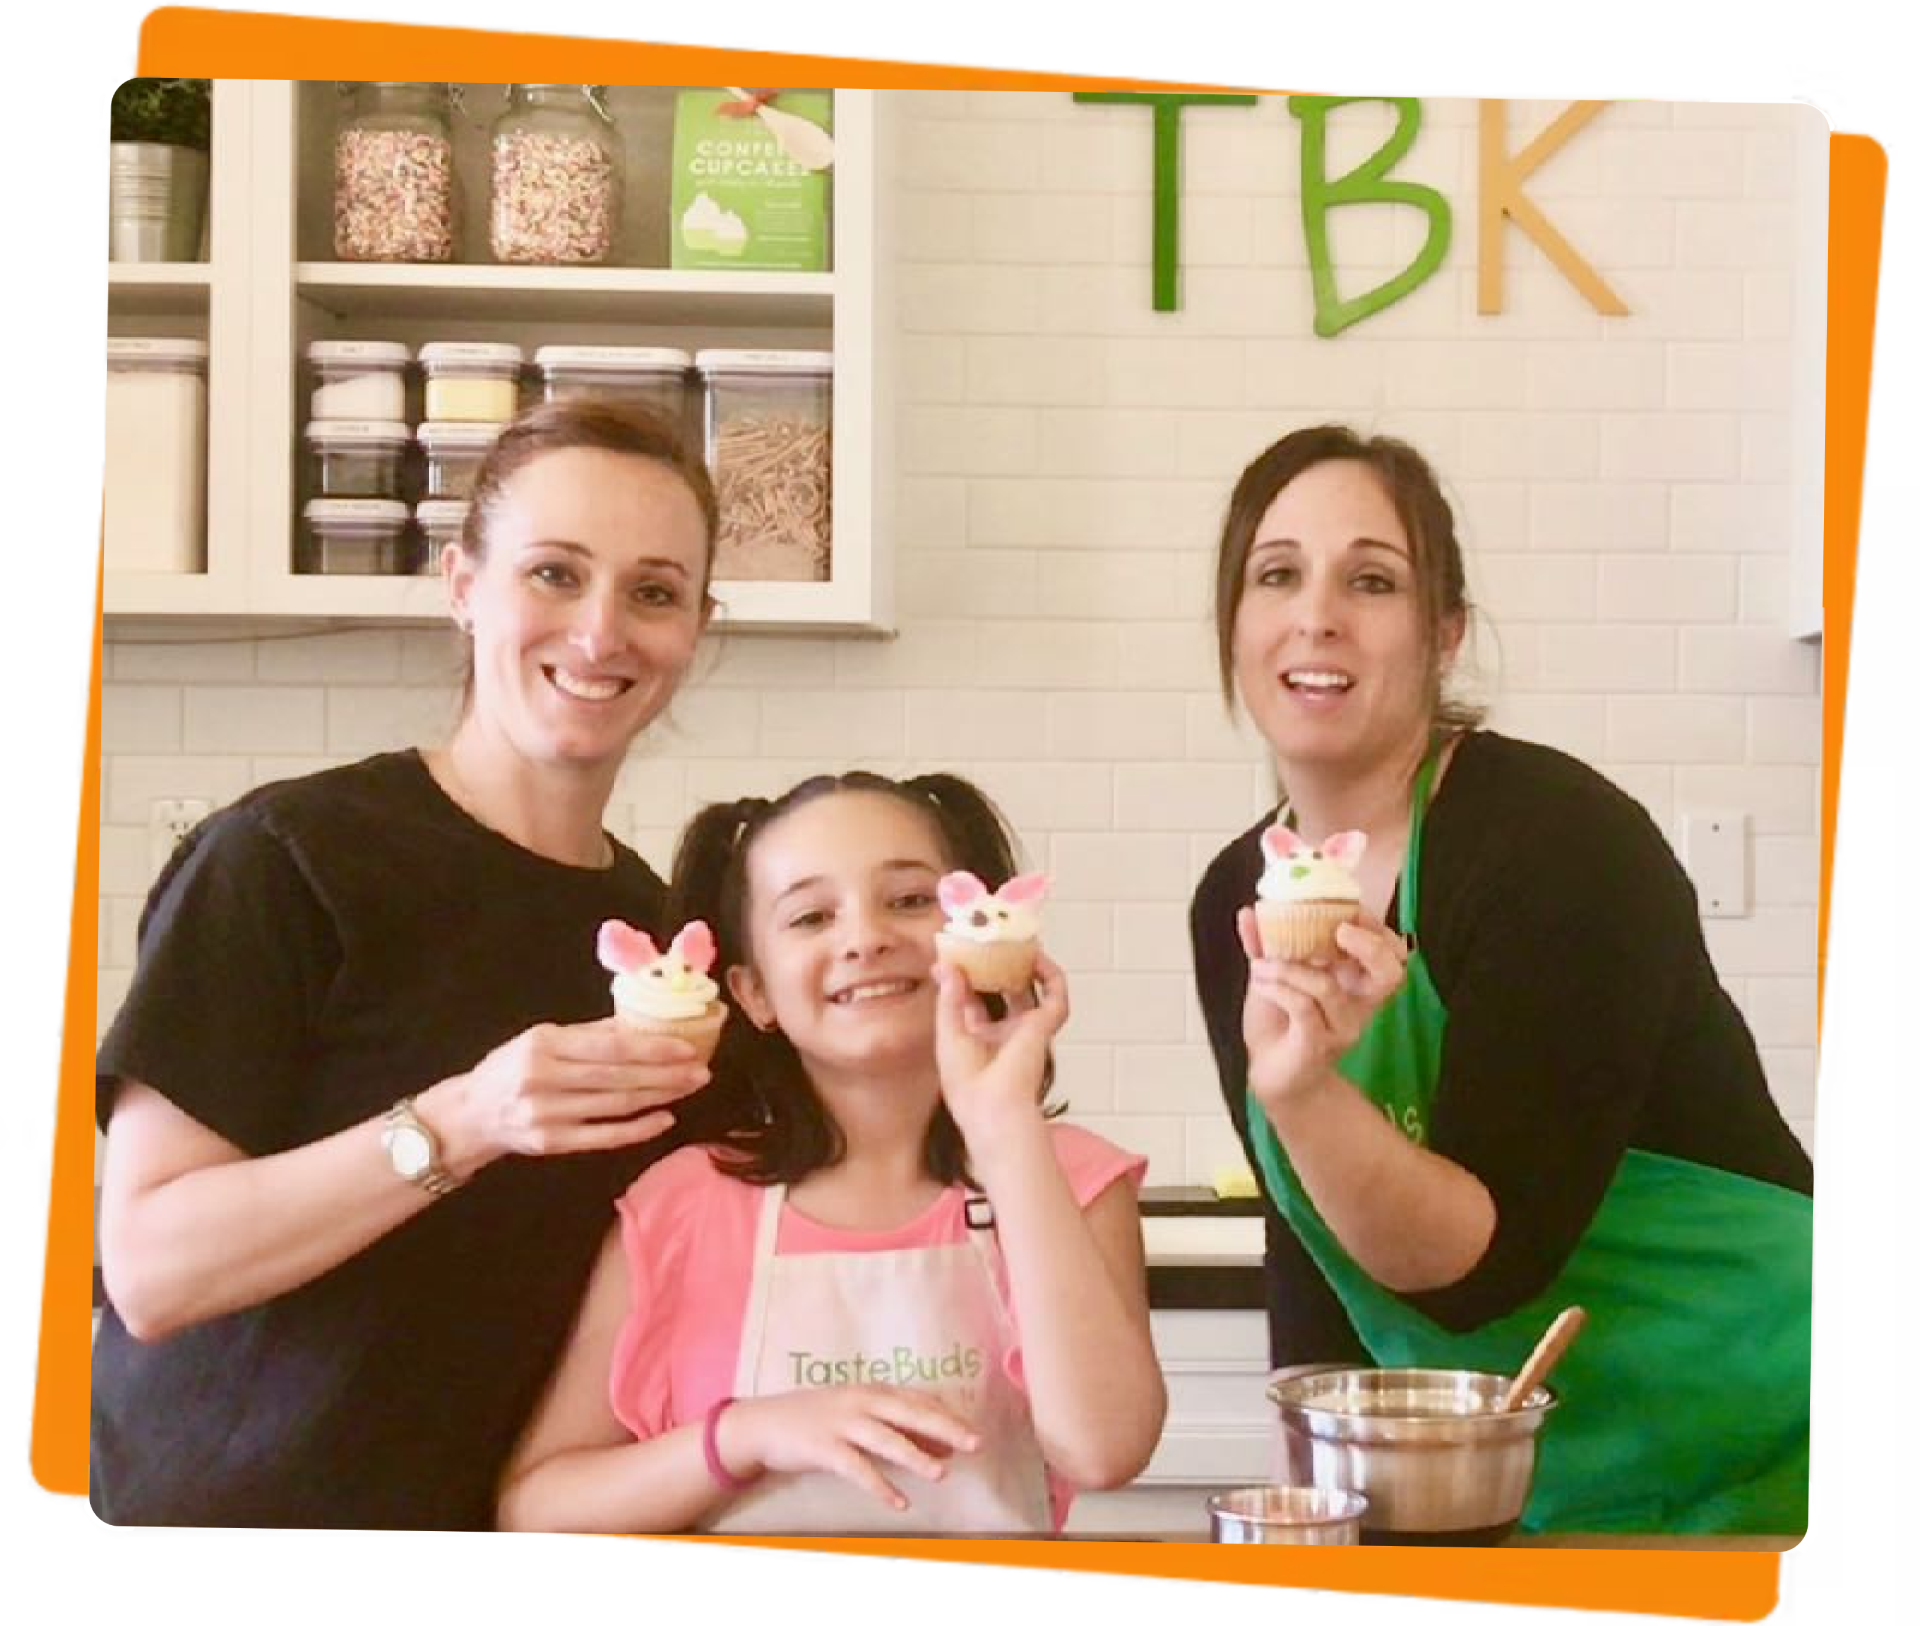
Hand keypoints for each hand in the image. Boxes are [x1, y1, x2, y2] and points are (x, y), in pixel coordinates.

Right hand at [436, 1017, 711, 1171]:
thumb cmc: (512, 1068)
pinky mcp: (551, 1143)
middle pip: (619, 1077)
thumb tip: (642, 1023)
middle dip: (665, 1074)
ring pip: (616, 1106)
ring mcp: (547, 1114)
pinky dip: (637, 1129)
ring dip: (659, 1097)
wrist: (471, 1114)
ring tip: (689, 1088)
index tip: (687, 1047)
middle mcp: (544, 1079)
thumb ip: (590, 1035)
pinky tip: (664, 1119)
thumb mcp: (542, 1039)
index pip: (611, 1046)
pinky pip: (604, 1136)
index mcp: (545, 1045)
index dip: (653, 1047)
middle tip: (701, 1070)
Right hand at [720, 1386, 982, 1513]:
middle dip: (945, 1428)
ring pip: (886, 1440)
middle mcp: (861, 1401)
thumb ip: (897, 1427)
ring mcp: (842, 1423)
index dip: (947, 1416)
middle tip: (975, 1444)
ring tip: (942, 1474)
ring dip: (916, 1456)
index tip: (974, 1431)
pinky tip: (901, 1503)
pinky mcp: (824, 1448)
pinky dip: (881, 1486)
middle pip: (910, 1414)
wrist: (765, 1423)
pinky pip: (858, 1469)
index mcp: (872, 1391)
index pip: (918, 1400)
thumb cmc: (818, 1418)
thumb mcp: (858, 1414)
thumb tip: (942, 1446)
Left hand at [932, 952, 1069, 1153]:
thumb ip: (949, 999)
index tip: (954, 955)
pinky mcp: (1044, 1027)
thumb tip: (947, 967)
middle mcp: (1006, 1034)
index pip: (975, 1001)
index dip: (966, 977)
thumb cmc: (967, 1083)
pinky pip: (1055, 995)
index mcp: (980, 1040)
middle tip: (989, 939)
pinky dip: (1051, 975)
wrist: (992, 1105)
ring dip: (1027, 965)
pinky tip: (1036, 956)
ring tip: (1016, 940)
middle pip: (1005, 990)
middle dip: (999, 965)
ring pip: (1033, 989)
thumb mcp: (948, 1034)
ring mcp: (1027, 1030)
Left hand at [1237, 911, 1406, 1113]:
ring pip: (1328, 986)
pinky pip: (1303, 1007)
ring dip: (1289, 968)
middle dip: (1369, 945)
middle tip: (1337, 931)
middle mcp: (1358, 1004)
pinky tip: (1260, 982)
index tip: (1348, 912)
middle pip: (1391, 973)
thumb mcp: (1274, 975)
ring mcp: (1341, 1027)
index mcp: (1356, 981)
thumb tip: (1249, 911)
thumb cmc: (1279, 1021)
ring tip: (1260, 966)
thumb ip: (1265, 944)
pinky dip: (1278, 987)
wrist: (1269, 1072)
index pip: (1392, 953)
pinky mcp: (1318, 1045)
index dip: (1377, 929)